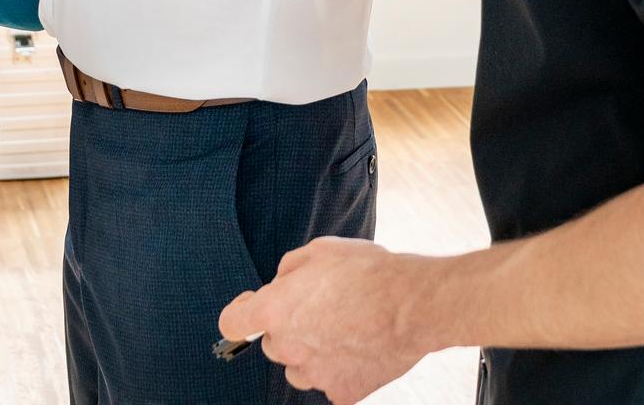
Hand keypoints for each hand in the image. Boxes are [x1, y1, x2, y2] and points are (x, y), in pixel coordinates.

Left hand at [217, 238, 436, 403]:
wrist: (411, 304)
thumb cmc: (364, 271)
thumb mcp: (317, 251)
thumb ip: (288, 270)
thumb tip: (281, 285)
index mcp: (275, 311)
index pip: (232, 323)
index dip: (240, 312)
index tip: (253, 305)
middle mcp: (289, 347)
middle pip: (272, 344)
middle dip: (286, 327)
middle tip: (318, 308)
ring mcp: (316, 374)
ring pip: (298, 368)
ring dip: (309, 353)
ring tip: (340, 329)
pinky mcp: (345, 393)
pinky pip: (330, 383)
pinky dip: (338, 371)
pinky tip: (357, 349)